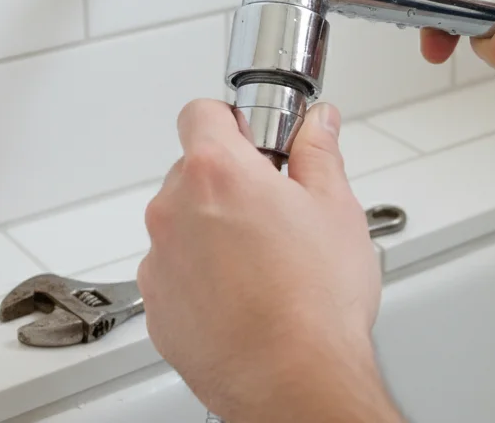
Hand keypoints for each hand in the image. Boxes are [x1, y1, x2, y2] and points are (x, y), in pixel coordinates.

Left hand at [138, 100, 401, 422]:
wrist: (294, 382)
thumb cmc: (316, 304)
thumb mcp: (337, 209)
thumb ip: (319, 154)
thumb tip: (317, 126)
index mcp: (217, 173)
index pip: (202, 113)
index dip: (233, 122)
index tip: (257, 140)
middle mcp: (175, 211)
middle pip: (193, 171)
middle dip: (229, 181)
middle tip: (275, 209)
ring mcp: (160, 261)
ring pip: (183, 224)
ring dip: (213, 231)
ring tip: (265, 263)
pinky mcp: (158, 307)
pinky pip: (176, 273)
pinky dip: (202, 277)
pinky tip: (245, 296)